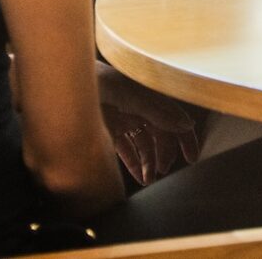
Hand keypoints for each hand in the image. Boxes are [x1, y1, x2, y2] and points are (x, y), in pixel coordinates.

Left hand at [96, 66, 200, 186]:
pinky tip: (138, 176)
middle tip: (162, 170)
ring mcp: (126, 119)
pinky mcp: (110, 129)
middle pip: (160, 135)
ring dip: (148, 162)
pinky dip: (133, 163)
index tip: (191, 158)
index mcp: (152, 96)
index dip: (185, 138)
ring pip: (144, 145)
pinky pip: (126, 149)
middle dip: (164, 154)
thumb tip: (187, 125)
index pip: (175, 119)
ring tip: (149, 180)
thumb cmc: (103, 80)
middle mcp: (141, 108)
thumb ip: (159, 112)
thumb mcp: (133, 96)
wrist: (70, 81)